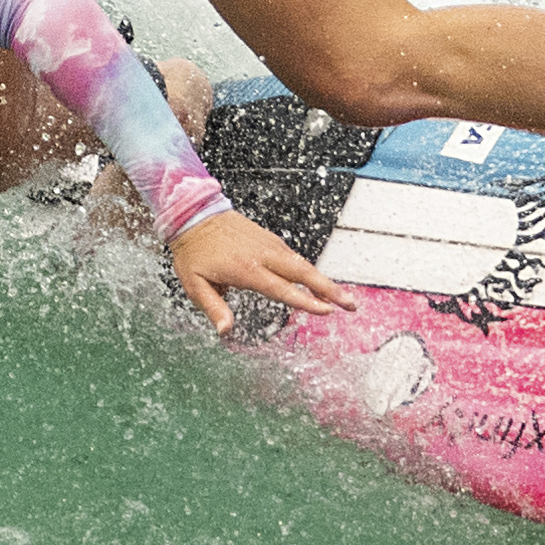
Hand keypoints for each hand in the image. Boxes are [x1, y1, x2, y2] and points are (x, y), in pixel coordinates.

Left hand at [166, 211, 344, 332]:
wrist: (193, 212)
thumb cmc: (193, 250)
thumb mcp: (194, 283)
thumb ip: (213, 308)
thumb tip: (225, 332)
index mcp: (246, 269)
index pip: (282, 289)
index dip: (306, 301)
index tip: (326, 311)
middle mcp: (263, 254)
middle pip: (304, 272)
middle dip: (330, 289)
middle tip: (351, 305)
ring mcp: (268, 244)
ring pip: (302, 263)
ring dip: (324, 280)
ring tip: (342, 298)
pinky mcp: (269, 238)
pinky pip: (293, 256)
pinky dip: (309, 270)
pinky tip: (318, 282)